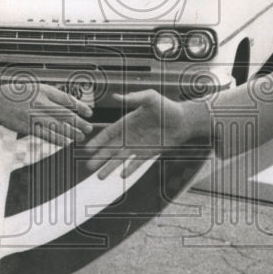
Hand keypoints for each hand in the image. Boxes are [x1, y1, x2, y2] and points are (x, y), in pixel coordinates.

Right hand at [0, 84, 92, 145]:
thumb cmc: (15, 94)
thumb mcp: (33, 87)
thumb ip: (49, 94)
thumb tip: (68, 103)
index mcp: (43, 90)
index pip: (67, 99)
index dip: (80, 106)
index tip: (89, 112)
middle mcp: (40, 102)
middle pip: (65, 114)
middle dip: (79, 122)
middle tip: (89, 128)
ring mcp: (34, 115)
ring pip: (57, 126)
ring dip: (71, 133)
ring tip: (81, 137)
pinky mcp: (27, 126)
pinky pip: (46, 134)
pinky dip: (57, 139)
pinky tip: (66, 142)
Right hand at [83, 90, 201, 178]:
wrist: (185, 120)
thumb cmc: (167, 107)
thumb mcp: (150, 98)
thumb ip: (133, 98)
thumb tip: (115, 96)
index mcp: (127, 122)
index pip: (109, 133)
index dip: (98, 141)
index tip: (87, 149)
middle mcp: (130, 135)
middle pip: (111, 149)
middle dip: (100, 158)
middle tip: (88, 167)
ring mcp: (139, 145)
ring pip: (121, 159)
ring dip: (110, 167)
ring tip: (100, 177)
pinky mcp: (149, 153)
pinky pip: (136, 163)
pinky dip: (129, 169)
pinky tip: (121, 176)